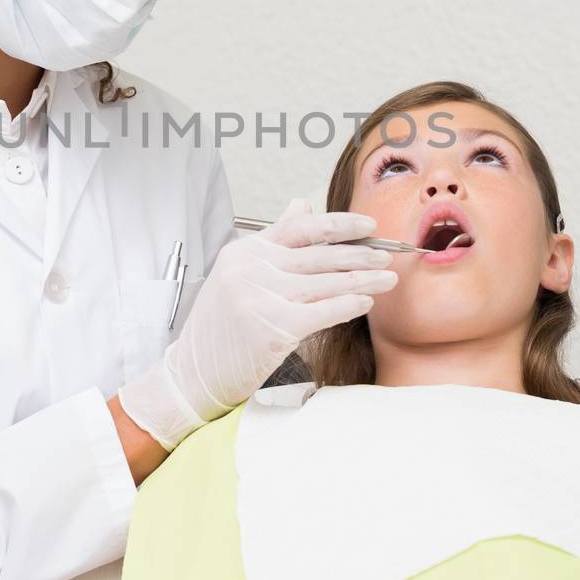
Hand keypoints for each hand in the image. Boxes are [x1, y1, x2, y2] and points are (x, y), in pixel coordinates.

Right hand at [117, 197, 396, 450]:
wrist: (192, 373)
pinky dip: (348, 305)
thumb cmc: (220, 329)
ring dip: (363, 280)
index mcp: (245, 251)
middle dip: (360, 256)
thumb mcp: (238, 273)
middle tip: (387, 255)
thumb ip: (273, 242)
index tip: (367, 228)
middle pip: (319, 255)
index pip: (300, 227)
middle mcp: (251, 268)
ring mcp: (261, 297)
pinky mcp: (274, 327)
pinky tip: (365, 303)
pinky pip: (323, 311)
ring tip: (386, 279)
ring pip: (326, 283)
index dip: (339, 225)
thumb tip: (302, 206)